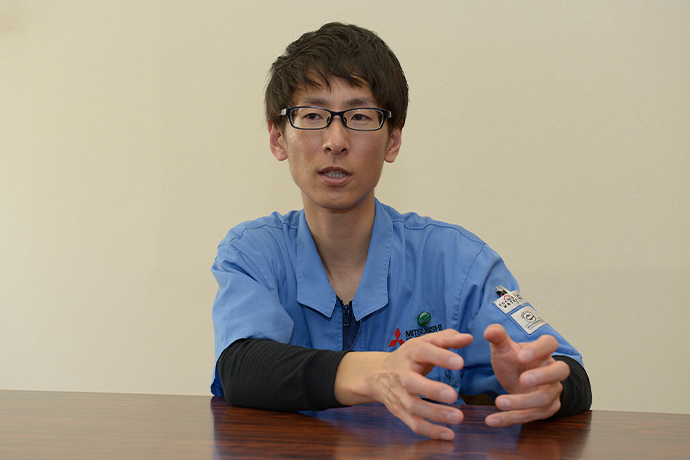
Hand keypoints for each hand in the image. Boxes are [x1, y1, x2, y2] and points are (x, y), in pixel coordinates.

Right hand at [334, 329, 472, 440]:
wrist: (377, 374)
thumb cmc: (409, 357)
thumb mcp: (425, 342)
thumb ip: (447, 339)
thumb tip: (468, 338)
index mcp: (411, 353)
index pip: (424, 352)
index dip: (441, 357)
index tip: (460, 363)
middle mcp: (402, 374)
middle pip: (412, 382)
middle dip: (432, 390)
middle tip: (453, 395)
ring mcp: (400, 394)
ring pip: (414, 407)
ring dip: (436, 414)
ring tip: (458, 417)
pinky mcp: (400, 411)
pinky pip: (414, 424)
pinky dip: (430, 431)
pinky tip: (449, 434)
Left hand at [483, 324, 569, 426]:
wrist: (517, 380)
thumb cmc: (514, 361)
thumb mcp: (503, 348)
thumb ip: (497, 337)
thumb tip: (490, 330)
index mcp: (543, 352)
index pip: (550, 344)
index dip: (539, 349)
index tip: (521, 355)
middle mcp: (552, 371)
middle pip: (560, 371)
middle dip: (542, 376)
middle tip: (522, 380)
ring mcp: (551, 392)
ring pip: (544, 399)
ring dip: (521, 402)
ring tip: (499, 402)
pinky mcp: (545, 410)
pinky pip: (530, 416)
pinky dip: (510, 418)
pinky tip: (492, 420)